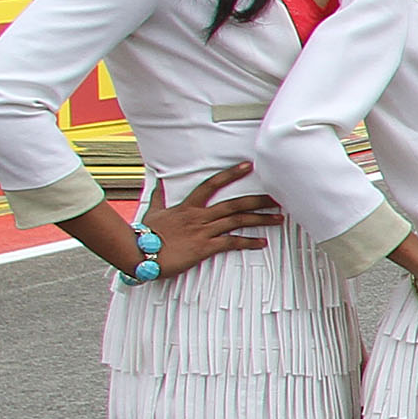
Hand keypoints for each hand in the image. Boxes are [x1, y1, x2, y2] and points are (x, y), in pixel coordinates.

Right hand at [136, 162, 278, 276]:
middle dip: (259, 200)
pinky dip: (248, 242)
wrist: (138, 252)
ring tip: (278, 218)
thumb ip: (159, 197)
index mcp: (188, 207)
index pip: (211, 184)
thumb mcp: (153, 212)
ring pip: (237, 221)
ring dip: (260, 219)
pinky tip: (262, 242)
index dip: (230, 174)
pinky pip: (231, 243)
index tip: (247, 165)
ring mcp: (203, 231)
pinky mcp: (205, 247)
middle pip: (234, 204)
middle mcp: (199, 216)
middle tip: (278, 198)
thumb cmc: (144, 234)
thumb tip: (157, 181)